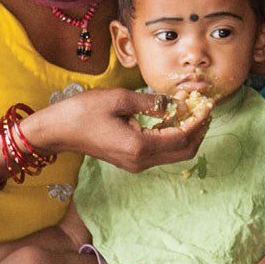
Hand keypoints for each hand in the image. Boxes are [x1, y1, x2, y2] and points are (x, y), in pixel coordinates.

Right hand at [26, 88, 210, 171]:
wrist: (57, 131)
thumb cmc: (83, 112)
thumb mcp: (119, 99)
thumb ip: (151, 102)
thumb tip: (176, 104)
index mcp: (139, 146)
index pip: (181, 137)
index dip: (198, 121)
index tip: (207, 104)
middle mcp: (141, 161)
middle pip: (184, 152)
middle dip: (199, 131)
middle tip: (206, 109)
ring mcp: (136, 164)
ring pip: (175, 154)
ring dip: (188, 134)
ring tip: (194, 112)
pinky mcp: (131, 161)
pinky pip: (161, 152)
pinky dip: (173, 137)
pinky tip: (174, 119)